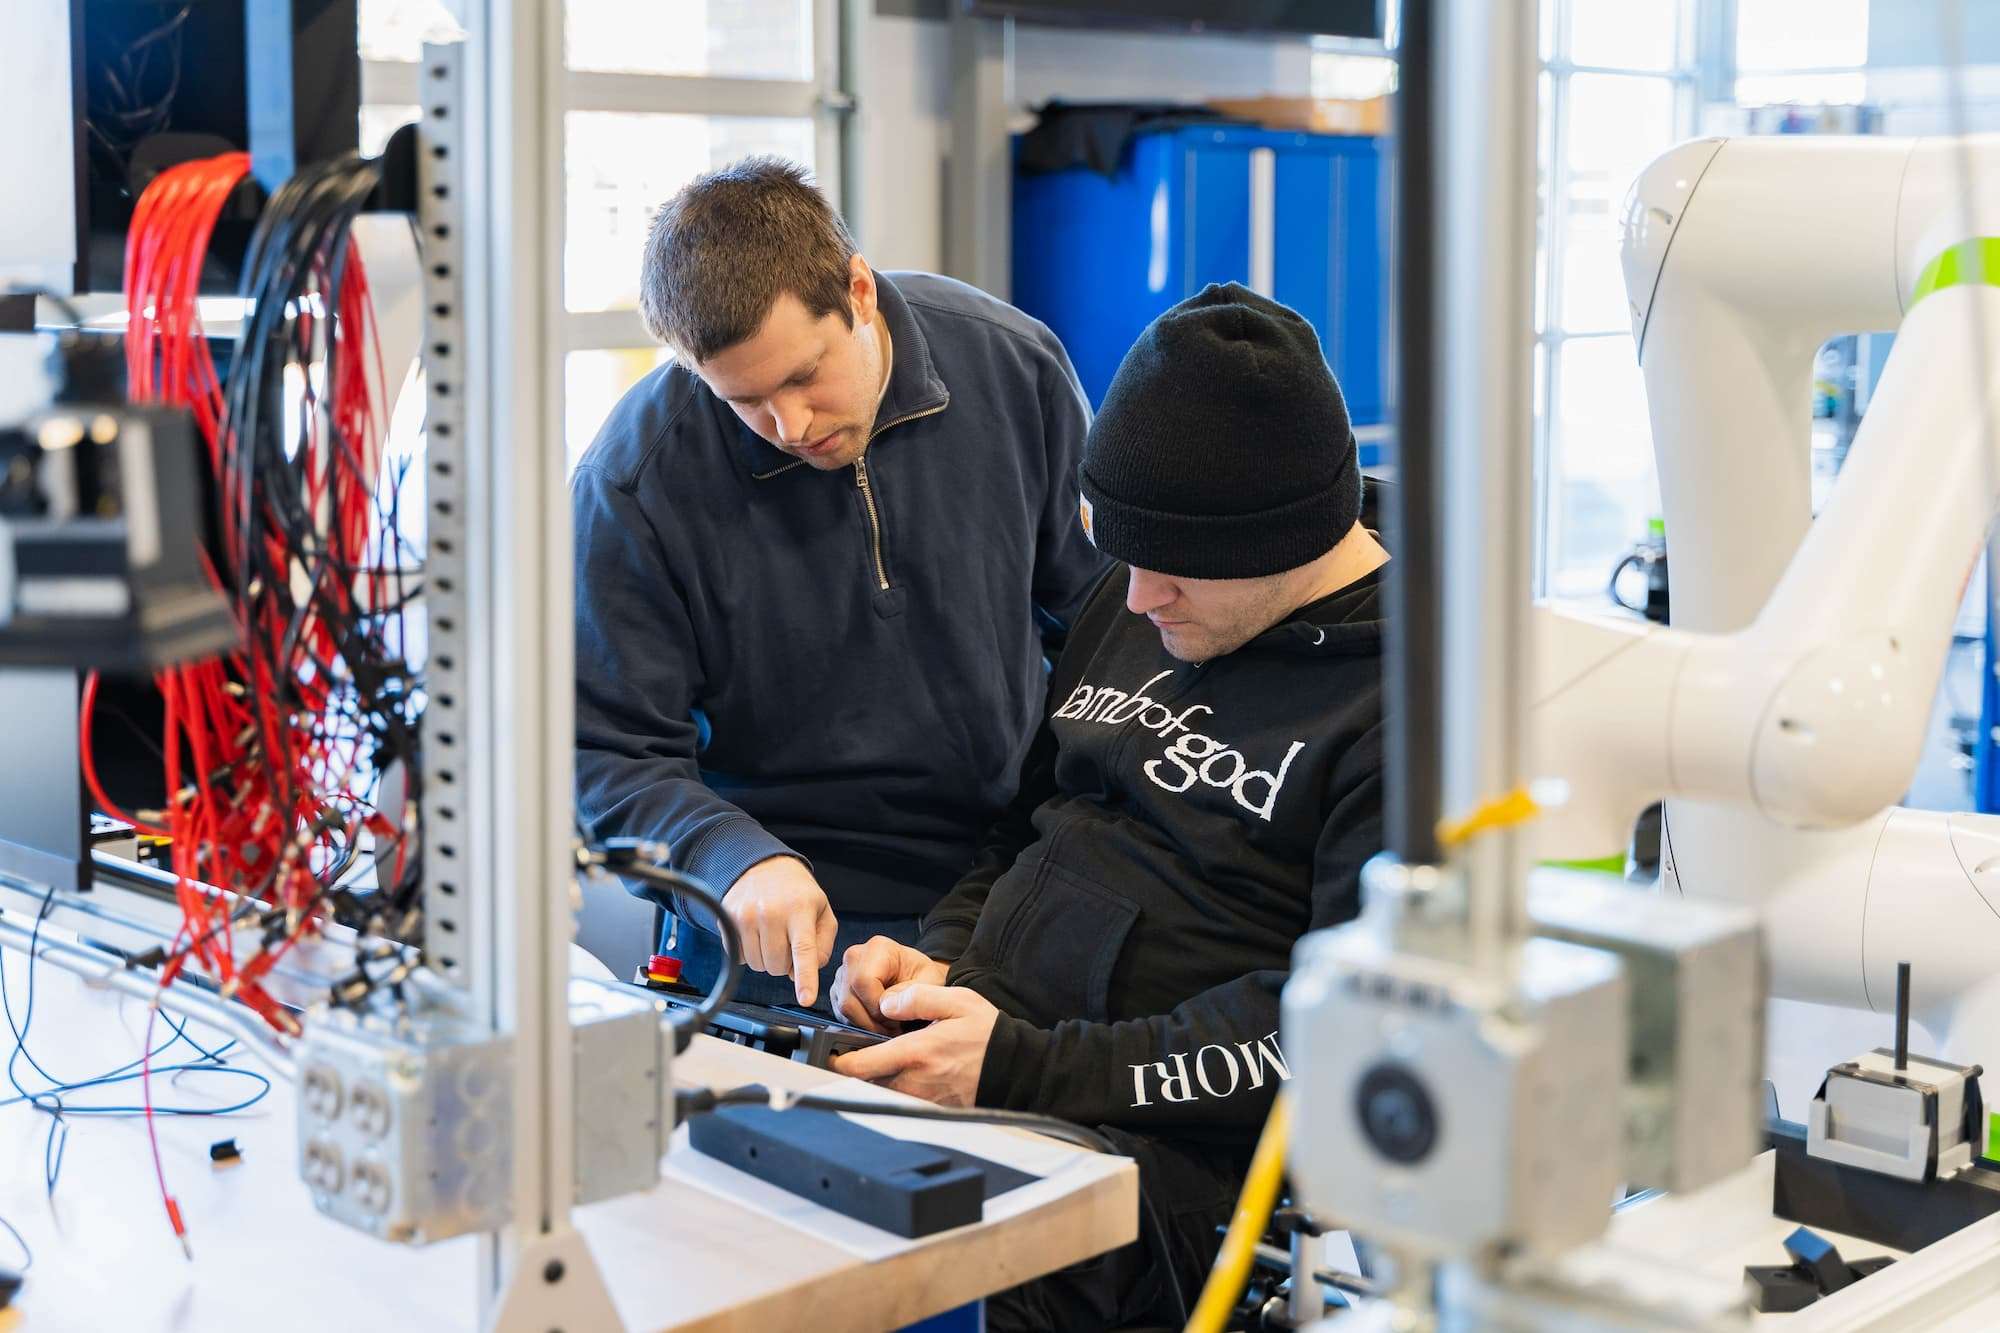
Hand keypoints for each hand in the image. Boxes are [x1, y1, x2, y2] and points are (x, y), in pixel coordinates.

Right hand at [722, 856, 837, 1005]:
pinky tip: (756, 932)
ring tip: (772, 935)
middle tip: (787, 942)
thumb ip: (823, 945)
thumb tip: (804, 972)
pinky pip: (739, 957)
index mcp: (800, 909)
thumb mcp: (822, 911)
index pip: (804, 950)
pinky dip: (749, 952)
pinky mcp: (727, 918)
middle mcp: (771, 912)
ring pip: (757, 965)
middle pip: (777, 966)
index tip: (806, 999)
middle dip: (784, 963)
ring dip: (767, 959)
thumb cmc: (797, 893)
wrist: (763, 866)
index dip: (805, 978)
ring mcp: (746, 915)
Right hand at [830, 936, 949, 1033]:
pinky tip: (877, 1023)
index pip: (863, 981)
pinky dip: (859, 1024)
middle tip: (892, 1029)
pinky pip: (840, 1014)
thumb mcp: (929, 981)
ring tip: (887, 1026)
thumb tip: (885, 1006)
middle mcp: (855, 957)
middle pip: (849, 1000)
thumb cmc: (921, 975)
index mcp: (878, 948)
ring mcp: (843, 973)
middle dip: (871, 1022)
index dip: (877, 1008)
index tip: (895, 1019)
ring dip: (866, 1025)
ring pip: (843, 1010)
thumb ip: (911, 992)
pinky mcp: (838, 989)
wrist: (915, 973)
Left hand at [831, 985, 998, 1106]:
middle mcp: (914, 1081)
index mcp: (916, 1054)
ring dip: (871, 1077)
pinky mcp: (928, 1107)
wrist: (1014, 1068)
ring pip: (878, 1090)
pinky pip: (898, 1098)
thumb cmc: (987, 1034)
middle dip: (853, 1067)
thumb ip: (917, 999)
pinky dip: (890, 1086)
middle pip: (863, 1082)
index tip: (830, 1052)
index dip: (837, 1061)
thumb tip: (886, 1003)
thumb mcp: (957, 1001)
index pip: (860, 1066)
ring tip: (878, 1056)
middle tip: (852, 1049)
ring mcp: (920, 1098)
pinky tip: (901, 1069)